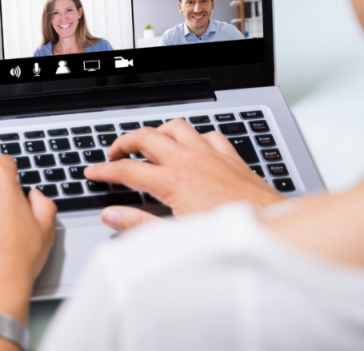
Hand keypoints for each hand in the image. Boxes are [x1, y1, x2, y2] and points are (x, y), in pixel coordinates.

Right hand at [84, 120, 284, 231]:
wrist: (270, 229)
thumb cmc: (227, 234)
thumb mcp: (175, 235)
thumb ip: (139, 224)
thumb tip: (112, 216)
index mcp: (172, 181)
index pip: (126, 169)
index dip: (104, 170)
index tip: (93, 172)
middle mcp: (189, 161)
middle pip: (146, 137)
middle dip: (124, 142)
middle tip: (114, 153)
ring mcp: (210, 155)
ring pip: (176, 127)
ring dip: (158, 132)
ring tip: (149, 144)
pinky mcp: (230, 157)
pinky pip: (208, 135)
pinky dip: (195, 138)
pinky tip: (192, 148)